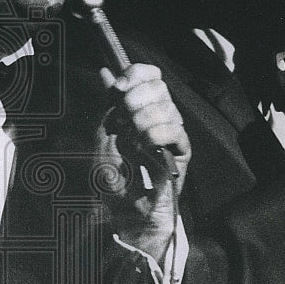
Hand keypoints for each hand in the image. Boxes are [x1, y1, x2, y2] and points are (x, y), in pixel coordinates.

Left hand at [98, 64, 190, 261]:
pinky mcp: (182, 152)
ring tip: (133, 141)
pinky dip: (156, 135)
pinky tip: (145, 148)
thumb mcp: (102, 136)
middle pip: (160, 85)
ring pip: (168, 107)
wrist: (125, 212)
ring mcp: (171, 133)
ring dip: (144, 121)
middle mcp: (157, 116)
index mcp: (139, 108)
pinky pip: (176, 131)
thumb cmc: (112, 178)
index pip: (148, 74)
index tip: (119, 88)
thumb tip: (105, 71)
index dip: (136, 74)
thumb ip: (107, 104)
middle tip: (124, 121)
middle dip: (137, 98)